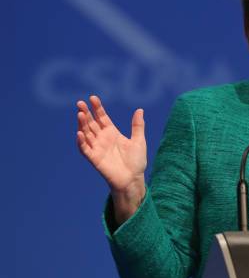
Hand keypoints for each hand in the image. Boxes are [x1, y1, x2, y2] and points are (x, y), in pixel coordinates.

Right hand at [76, 96, 146, 221]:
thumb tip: (139, 110)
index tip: (93, 98)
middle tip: (80, 103)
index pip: (102, 117)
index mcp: (112, 133)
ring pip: (86, 133)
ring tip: (79, 114)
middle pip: (91, 123)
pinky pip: (85, 149)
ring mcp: (97, 148)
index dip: (97, 108)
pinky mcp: (94, 158)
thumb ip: (137, 126)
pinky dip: (81, 142)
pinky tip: (79, 133)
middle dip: (86, 113)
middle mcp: (102, 139)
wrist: (133, 179)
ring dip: (82, 124)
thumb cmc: (136, 161)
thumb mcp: (139, 141)